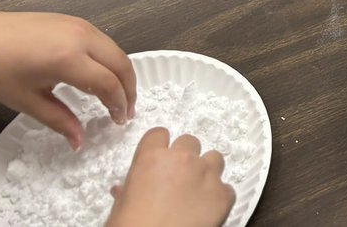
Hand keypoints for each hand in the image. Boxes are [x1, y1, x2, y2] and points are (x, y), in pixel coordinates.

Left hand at [0, 10, 134, 149]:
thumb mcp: (27, 101)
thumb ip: (59, 120)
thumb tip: (79, 141)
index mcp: (68, 59)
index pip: (108, 83)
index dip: (118, 104)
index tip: (119, 120)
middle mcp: (81, 37)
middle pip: (121, 63)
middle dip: (129, 89)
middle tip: (126, 111)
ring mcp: (80, 25)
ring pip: (116, 49)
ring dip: (123, 73)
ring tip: (118, 95)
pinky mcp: (75, 20)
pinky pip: (104, 41)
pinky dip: (111, 59)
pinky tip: (102, 74)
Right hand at [106, 129, 234, 226]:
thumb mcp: (120, 207)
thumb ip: (127, 191)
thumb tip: (122, 189)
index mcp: (152, 158)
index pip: (159, 134)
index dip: (159, 146)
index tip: (159, 159)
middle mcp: (182, 159)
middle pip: (189, 142)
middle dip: (185, 157)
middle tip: (178, 179)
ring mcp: (206, 175)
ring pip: (214, 158)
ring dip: (206, 171)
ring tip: (197, 192)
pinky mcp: (223, 195)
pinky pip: (226, 187)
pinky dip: (218, 197)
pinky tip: (206, 211)